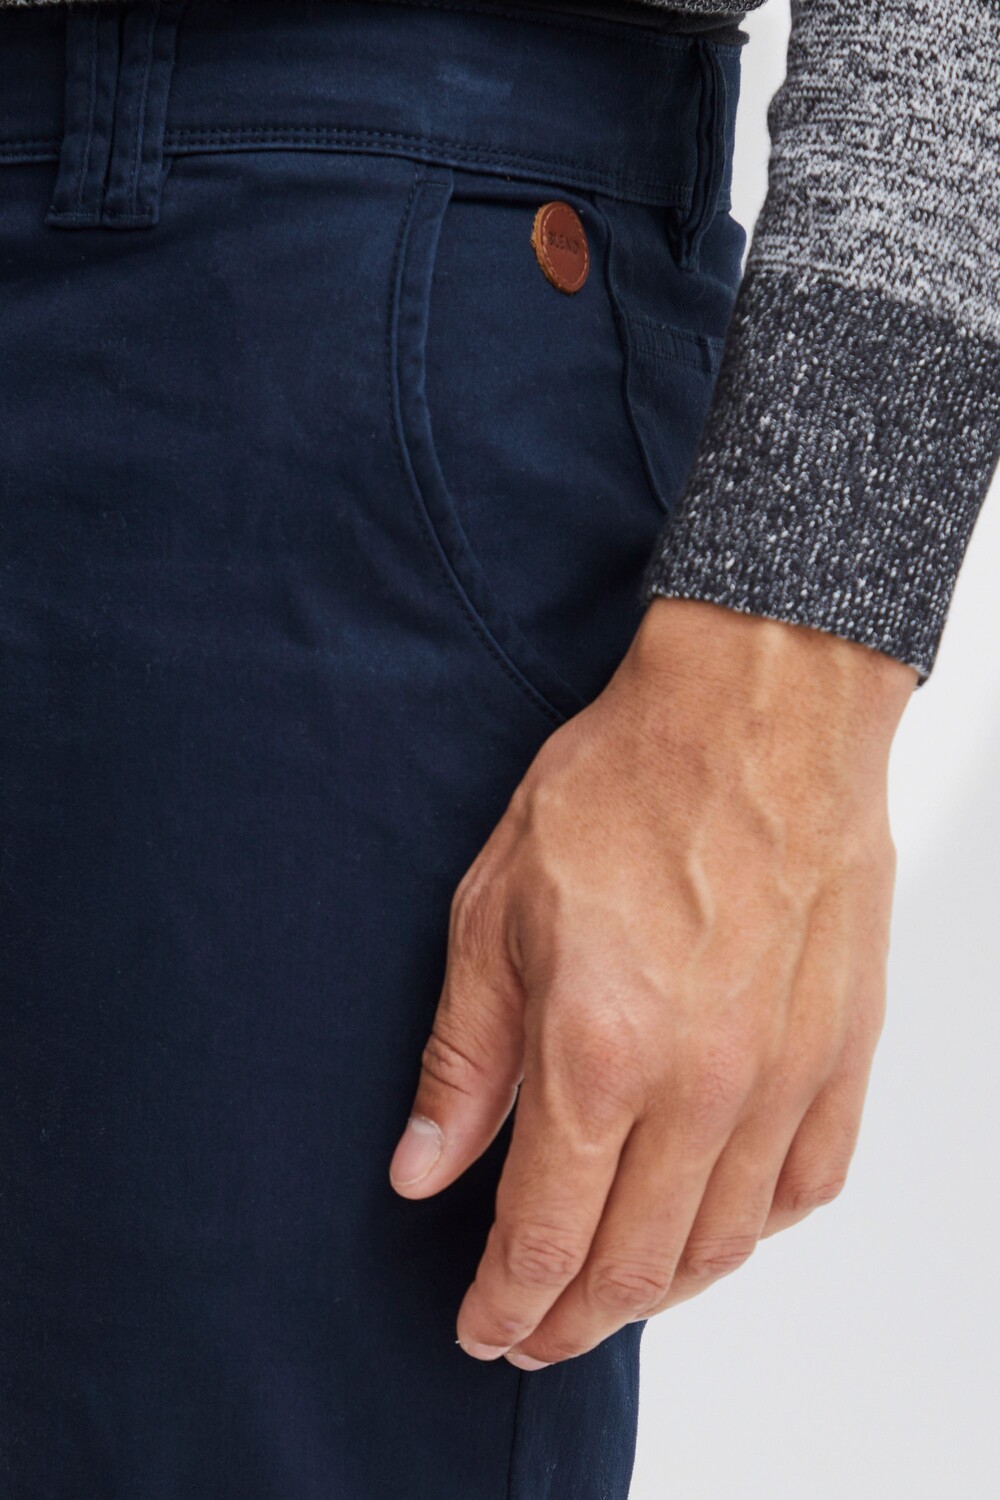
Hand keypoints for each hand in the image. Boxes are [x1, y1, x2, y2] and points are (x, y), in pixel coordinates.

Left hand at [389, 597, 917, 1370]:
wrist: (756, 716)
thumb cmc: (626, 789)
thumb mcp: (494, 911)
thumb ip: (464, 1056)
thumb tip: (424, 1165)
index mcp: (597, 1053)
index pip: (544, 1234)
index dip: (506, 1303)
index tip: (483, 1328)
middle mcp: (701, 1087)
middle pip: (632, 1264)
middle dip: (570, 1318)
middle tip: (533, 1331)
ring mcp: (782, 1076)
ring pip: (722, 1243)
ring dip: (658, 1290)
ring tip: (611, 1293)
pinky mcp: (841, 1051)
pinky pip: (806, 1184)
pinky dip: (752, 1230)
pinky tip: (714, 1225)